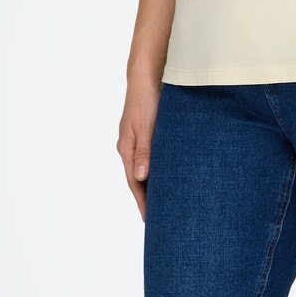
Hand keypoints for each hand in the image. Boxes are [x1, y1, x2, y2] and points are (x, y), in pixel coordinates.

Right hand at [118, 77, 160, 219]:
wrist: (147, 76)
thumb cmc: (147, 99)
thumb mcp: (146, 125)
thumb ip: (145, 151)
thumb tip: (141, 177)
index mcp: (127, 148)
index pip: (134, 183)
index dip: (142, 201)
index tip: (149, 220)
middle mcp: (130, 147)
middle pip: (138, 180)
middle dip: (147, 199)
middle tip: (159, 219)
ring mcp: (137, 141)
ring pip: (145, 170)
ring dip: (154, 186)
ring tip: (165, 203)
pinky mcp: (147, 135)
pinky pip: (151, 159)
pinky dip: (158, 171)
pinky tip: (168, 177)